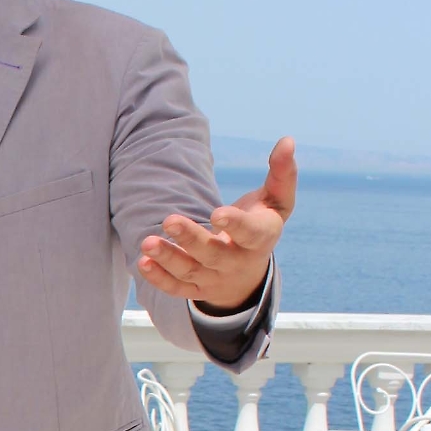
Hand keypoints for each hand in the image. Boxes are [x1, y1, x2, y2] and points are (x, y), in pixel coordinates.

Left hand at [139, 136, 294, 310]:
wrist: (248, 273)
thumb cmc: (261, 225)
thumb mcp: (277, 202)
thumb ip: (282, 173)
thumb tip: (287, 140)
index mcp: (259, 239)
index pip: (250, 234)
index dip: (235, 224)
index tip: (218, 213)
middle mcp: (236, 262)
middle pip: (213, 254)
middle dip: (191, 239)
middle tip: (169, 220)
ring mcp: (214, 278)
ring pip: (190, 272)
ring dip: (168, 258)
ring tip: (147, 243)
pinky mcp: (196, 289)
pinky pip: (176, 289)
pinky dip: (159, 278)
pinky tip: (143, 263)